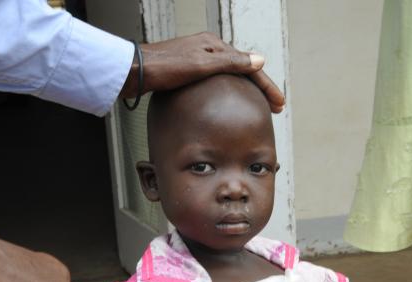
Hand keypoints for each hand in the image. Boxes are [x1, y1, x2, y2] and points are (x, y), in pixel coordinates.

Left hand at [120, 32, 285, 112]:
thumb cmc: (163, 68)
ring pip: (231, 76)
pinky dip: (231, 91)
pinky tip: (229, 103)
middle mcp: (207, 49)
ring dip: (247, 90)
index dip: (267, 86)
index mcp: (213, 45)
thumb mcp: (200, 65)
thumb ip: (231, 63)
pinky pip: (217, 81)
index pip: (250, 65)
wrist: (132, 72)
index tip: (279, 103)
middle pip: (242, 70)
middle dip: (261, 88)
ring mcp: (197, 60)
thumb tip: (260, 60)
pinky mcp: (186, 71)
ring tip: (258, 105)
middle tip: (275, 106)